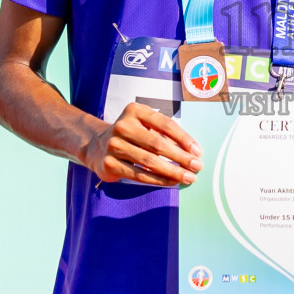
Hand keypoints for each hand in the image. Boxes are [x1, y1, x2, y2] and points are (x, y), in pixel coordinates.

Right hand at [82, 102, 201, 185]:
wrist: (96, 146)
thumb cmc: (131, 136)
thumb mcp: (144, 126)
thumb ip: (164, 134)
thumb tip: (191, 152)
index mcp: (135, 111)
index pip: (165, 124)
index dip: (184, 138)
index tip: (197, 151)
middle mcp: (123, 126)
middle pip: (158, 144)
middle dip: (181, 157)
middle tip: (197, 166)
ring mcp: (114, 145)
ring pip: (149, 161)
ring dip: (172, 171)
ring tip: (188, 177)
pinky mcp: (109, 163)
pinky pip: (139, 174)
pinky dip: (158, 179)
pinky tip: (171, 182)